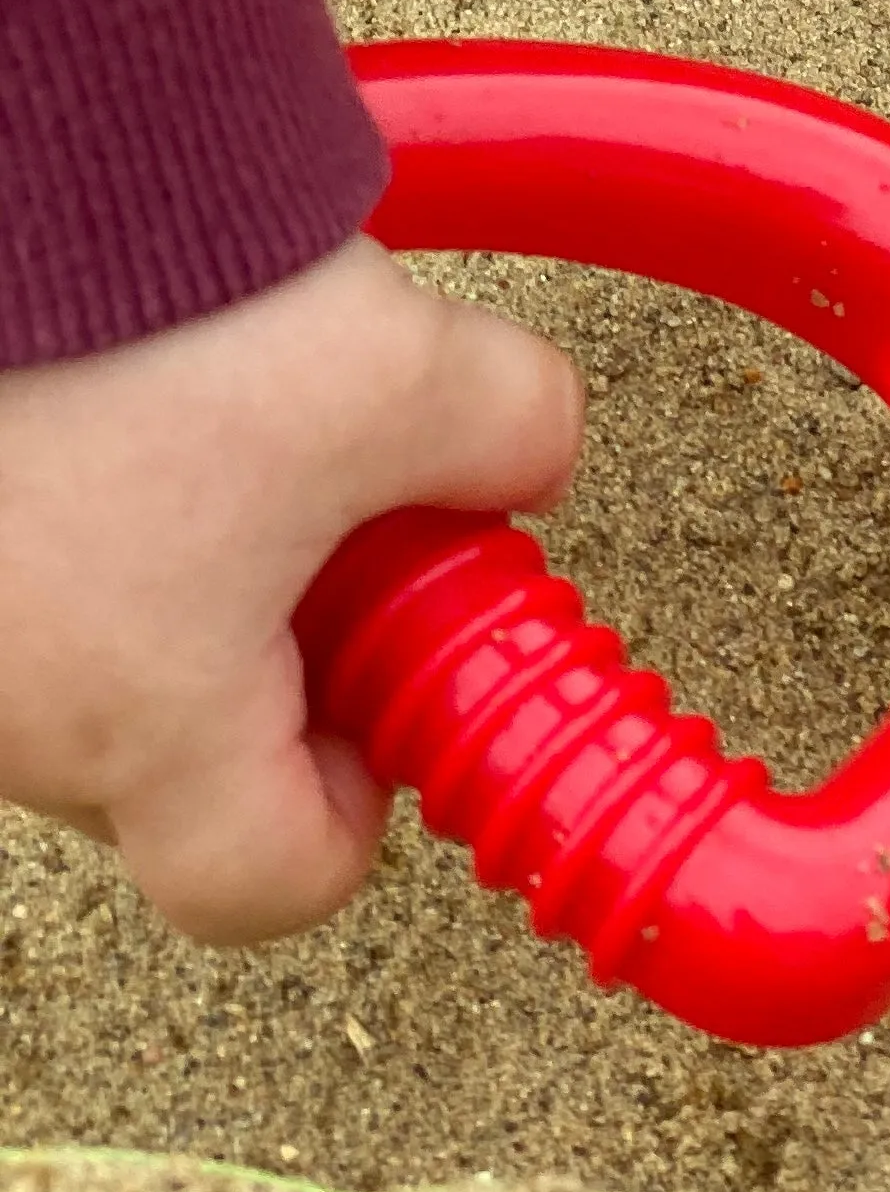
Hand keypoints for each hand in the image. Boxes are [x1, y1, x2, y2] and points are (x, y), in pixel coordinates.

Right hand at [0, 239, 580, 941]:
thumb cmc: (157, 309)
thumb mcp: (408, 372)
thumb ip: (514, 434)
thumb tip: (534, 460)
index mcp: (136, 728)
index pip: (265, 883)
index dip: (363, 800)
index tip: (399, 682)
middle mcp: (7, 716)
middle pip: (177, 755)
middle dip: (277, 642)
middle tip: (330, 504)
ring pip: (96, 650)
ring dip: (179, 555)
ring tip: (213, 407)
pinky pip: (24, 560)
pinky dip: (89, 495)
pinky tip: (126, 378)